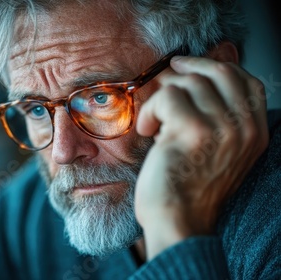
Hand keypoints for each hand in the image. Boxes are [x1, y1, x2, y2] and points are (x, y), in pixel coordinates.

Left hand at [135, 54, 268, 258]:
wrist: (177, 222)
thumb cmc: (187, 189)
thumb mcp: (217, 152)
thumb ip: (220, 120)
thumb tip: (197, 79)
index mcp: (255, 133)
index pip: (246, 81)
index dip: (214, 67)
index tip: (187, 67)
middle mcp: (245, 128)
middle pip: (220, 72)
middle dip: (187, 68)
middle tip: (164, 76)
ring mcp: (222, 128)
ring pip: (188, 83)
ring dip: (161, 98)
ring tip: (154, 123)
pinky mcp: (194, 130)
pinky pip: (167, 97)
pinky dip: (149, 111)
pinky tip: (147, 130)